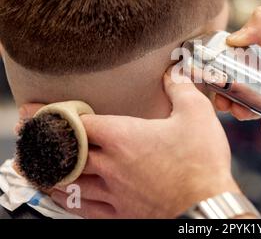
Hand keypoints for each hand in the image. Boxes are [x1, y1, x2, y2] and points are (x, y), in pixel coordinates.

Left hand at [18, 71, 240, 218]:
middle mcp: (111, 164)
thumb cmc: (202, 161)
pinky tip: (66, 197)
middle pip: (65, 154)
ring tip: (38, 168)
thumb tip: (173, 71)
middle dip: (45, 144)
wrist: (208, 206)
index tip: (35, 111)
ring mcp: (113, 192)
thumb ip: (180, 88)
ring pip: (70, 183)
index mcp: (123, 136)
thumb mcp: (197, 114)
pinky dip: (69, 200)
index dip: (54, 116)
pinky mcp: (122, 213)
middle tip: (29, 139)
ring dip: (51, 174)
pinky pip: (84, 208)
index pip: (77, 124)